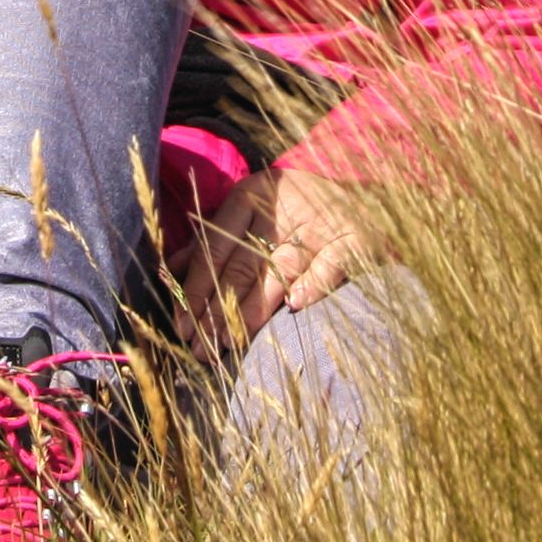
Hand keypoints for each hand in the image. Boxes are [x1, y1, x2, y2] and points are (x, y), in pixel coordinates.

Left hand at [175, 165, 373, 353]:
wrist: (369, 200)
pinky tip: (295, 306)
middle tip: (201, 345)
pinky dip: (314, 284)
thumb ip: (214, 239)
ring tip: (232, 340)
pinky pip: (331, 264)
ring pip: (280, 269)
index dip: (197, 286)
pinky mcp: (355, 237)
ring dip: (255, 308)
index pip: (215, 245)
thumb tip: (172, 269)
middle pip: (244, 264)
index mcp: (251, 196)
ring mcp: (320, 223)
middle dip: (219, 309)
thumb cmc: (300, 213)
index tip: (182, 323)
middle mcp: (283, 207)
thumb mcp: (254, 216)